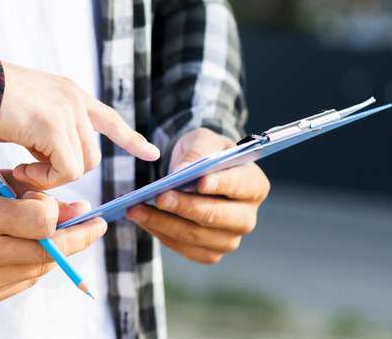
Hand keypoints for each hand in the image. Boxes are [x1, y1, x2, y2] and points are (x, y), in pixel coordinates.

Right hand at [0, 62, 158, 189]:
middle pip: (92, 155)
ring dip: (52, 177)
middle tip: (30, 172)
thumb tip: (51, 161)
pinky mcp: (54, 127)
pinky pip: (65, 171)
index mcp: (69, 93)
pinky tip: (20, 169)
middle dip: (67, 171)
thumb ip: (47, 132)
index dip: (130, 138)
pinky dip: (44, 179)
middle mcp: (74, 99)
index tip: (152, 153)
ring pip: (81, 166)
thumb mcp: (28, 114)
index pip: (109, 118)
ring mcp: (67, 111)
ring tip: (22, 169)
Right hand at [0, 169, 106, 304]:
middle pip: (48, 251)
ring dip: (55, 251)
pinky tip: (28, 248)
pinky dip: (33, 264)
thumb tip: (79, 210)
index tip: (74, 206)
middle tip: (95, 225)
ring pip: (40, 268)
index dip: (60, 214)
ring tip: (57, 233)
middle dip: (76, 237)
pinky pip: (25, 281)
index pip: (43, 223)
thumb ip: (36, 194)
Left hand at [127, 128, 269, 263]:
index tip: (199, 181)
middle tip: (158, 196)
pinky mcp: (210, 252)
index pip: (240, 186)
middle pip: (217, 216)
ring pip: (196, 236)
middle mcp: (247, 217)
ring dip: (163, 223)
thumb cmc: (205, 153)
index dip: (220, 184)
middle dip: (185, 207)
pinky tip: (144, 219)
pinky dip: (162, 234)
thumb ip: (196, 153)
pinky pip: (185, 248)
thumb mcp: (202, 141)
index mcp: (255, 185)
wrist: (196, 172)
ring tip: (136, 208)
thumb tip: (180, 173)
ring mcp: (230, 238)